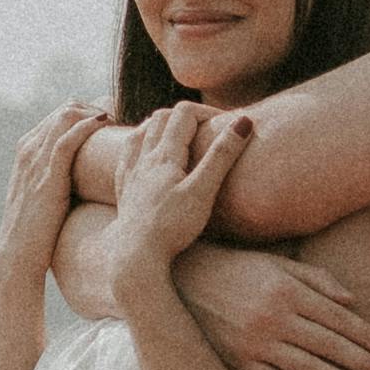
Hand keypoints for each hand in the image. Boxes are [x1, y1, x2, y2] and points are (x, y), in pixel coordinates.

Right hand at [0, 102, 107, 293]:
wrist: (17, 255)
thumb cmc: (38, 231)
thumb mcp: (48, 195)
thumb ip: (62, 178)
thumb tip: (92, 176)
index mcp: (27, 150)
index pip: (60, 114)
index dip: (89, 112)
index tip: (113, 122)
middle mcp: (28, 148)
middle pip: (66, 108)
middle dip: (96, 107)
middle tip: (121, 121)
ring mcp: (35, 159)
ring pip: (67, 115)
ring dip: (96, 113)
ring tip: (119, 123)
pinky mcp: (46, 174)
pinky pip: (67, 138)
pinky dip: (88, 126)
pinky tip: (105, 125)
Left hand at [104, 97, 249, 304]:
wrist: (135, 257)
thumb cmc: (171, 226)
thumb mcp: (203, 191)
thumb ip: (222, 156)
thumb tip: (245, 122)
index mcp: (164, 154)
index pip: (184, 114)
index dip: (207, 113)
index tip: (227, 125)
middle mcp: (143, 158)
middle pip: (161, 118)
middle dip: (186, 116)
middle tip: (207, 129)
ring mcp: (131, 174)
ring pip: (140, 133)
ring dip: (160, 125)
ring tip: (177, 134)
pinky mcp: (124, 191)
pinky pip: (126, 156)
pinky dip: (138, 144)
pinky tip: (144, 155)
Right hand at [188, 237, 369, 369]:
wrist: (180, 282)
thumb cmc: (236, 269)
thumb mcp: (275, 263)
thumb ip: (315, 279)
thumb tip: (352, 301)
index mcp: (287, 290)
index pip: (339, 319)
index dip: (368, 336)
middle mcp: (274, 318)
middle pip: (331, 346)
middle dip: (365, 364)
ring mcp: (255, 344)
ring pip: (310, 369)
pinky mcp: (239, 364)